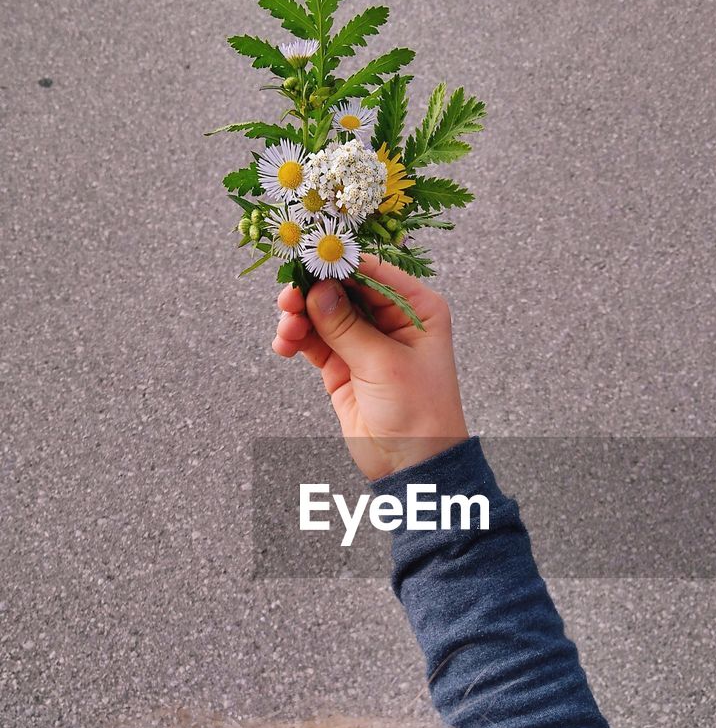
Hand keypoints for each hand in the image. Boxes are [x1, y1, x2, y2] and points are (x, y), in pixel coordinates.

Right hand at [271, 254, 468, 480]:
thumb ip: (346, 326)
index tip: (306, 261)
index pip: (372, 271)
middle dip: (311, 292)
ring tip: (287, 330)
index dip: (338, 265)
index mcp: (416, 308)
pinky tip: (285, 344)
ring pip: (322, 314)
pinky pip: (313, 342)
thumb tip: (316, 289)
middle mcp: (391, 319)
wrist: (414, 466)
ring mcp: (364, 342)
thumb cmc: (419, 413)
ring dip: (299, 317)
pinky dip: (296, 339)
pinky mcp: (343, 366)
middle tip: (287, 299)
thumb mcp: (384, 364)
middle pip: (341, 289)